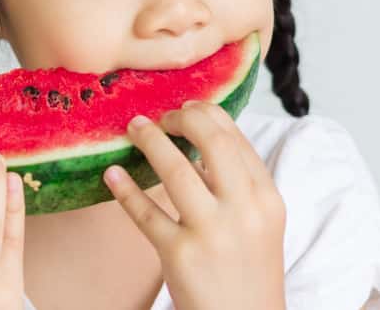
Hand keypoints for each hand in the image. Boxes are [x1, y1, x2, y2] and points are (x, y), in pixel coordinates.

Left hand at [102, 102, 286, 309]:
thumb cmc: (248, 270)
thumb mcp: (260, 223)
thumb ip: (238, 184)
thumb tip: (198, 145)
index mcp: (266, 198)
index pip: (235, 138)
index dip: (205, 115)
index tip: (185, 109)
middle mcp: (244, 210)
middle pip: (211, 142)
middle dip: (180, 119)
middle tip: (159, 117)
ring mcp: (212, 233)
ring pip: (176, 171)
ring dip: (150, 141)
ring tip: (133, 129)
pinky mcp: (179, 255)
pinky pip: (146, 214)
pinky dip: (125, 190)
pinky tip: (112, 174)